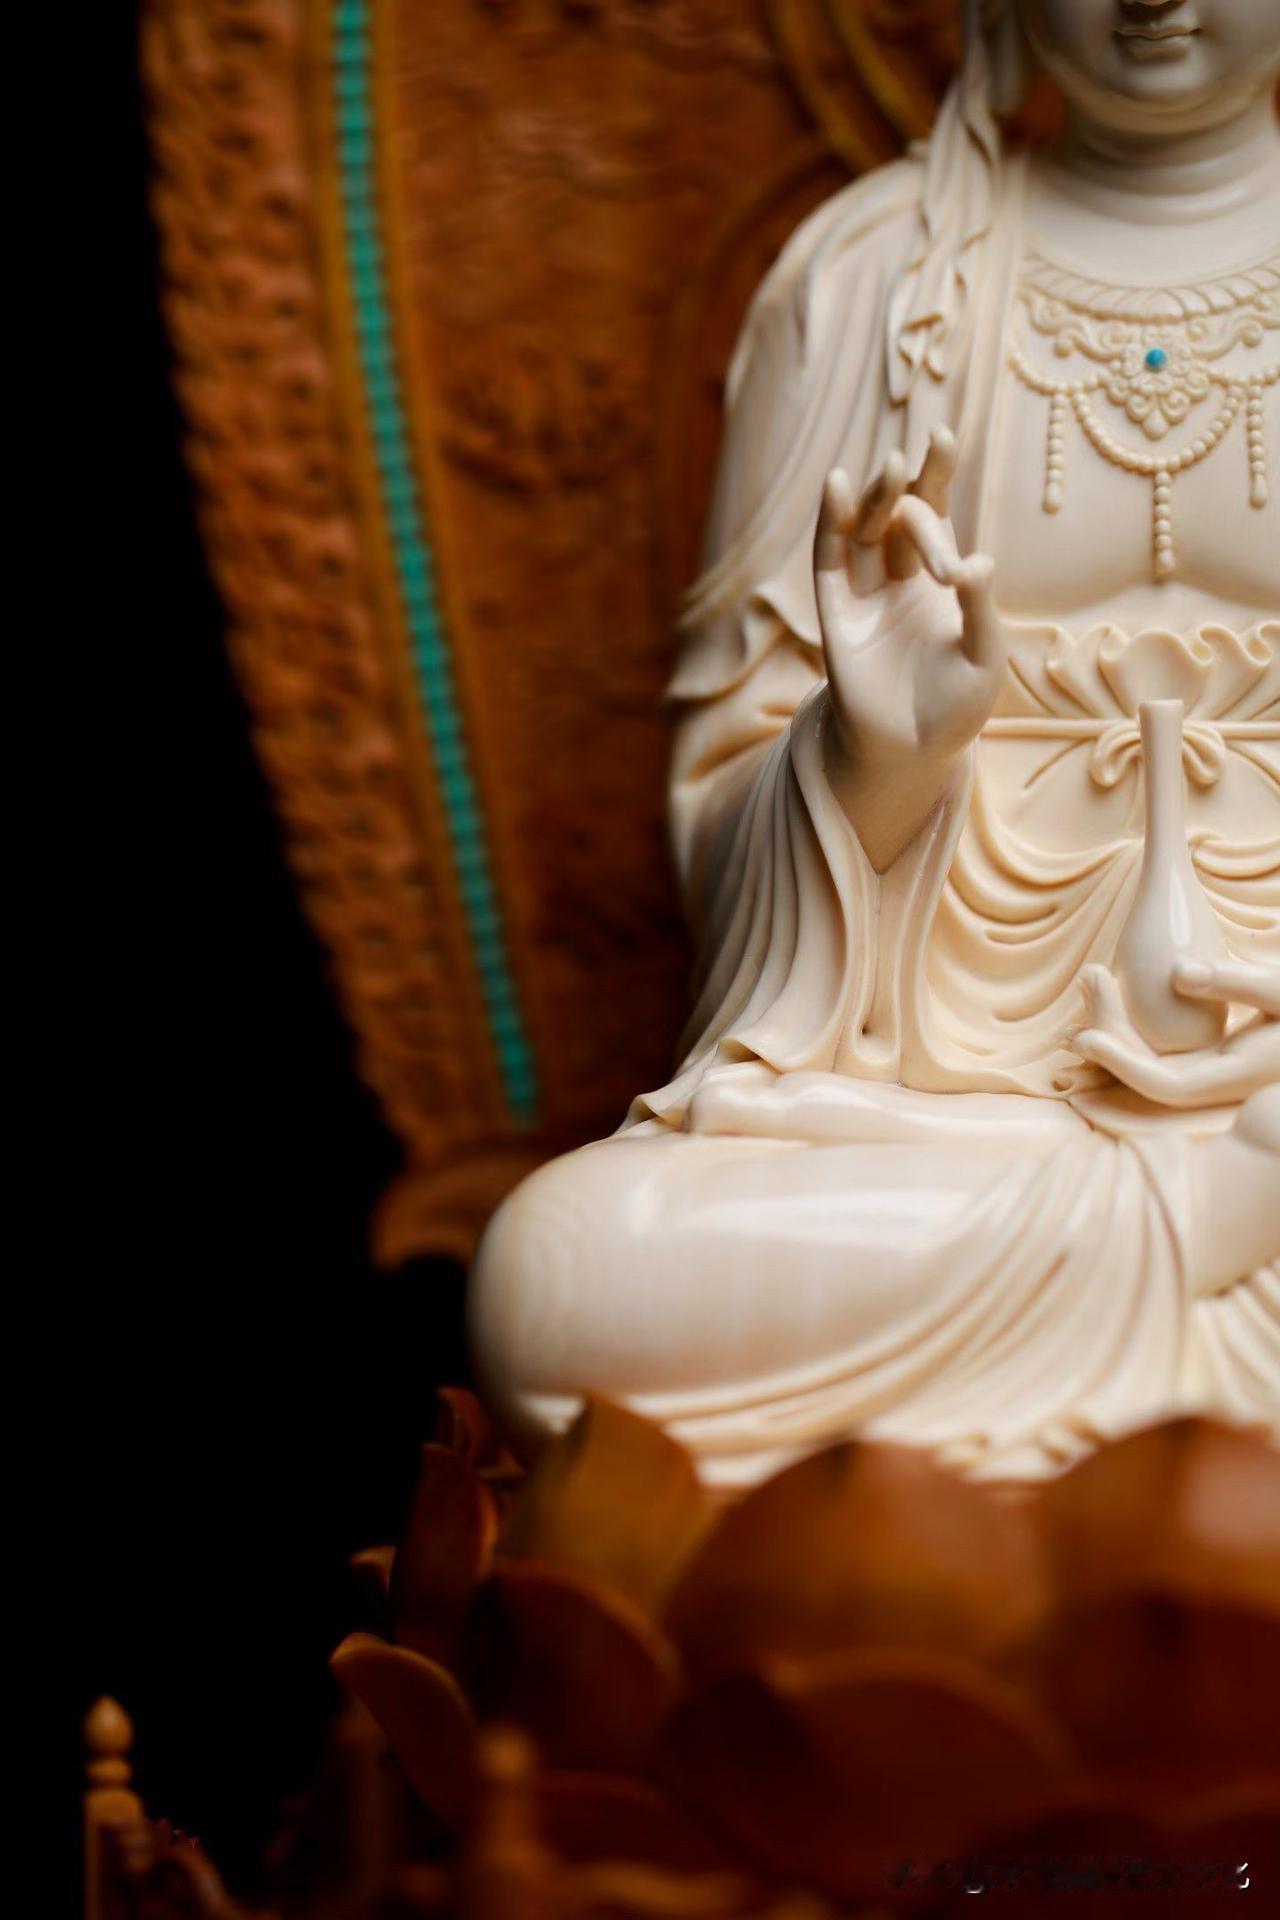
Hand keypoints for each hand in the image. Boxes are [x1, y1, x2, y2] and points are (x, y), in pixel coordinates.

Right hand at [814, 430, 1004, 869]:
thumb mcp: (983, 656)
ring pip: (863, 531)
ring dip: (872, 498)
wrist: (911, 754)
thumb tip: (977, 561)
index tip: (943, 436)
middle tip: (915, 462)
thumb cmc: (956, 709)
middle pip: (899, 516)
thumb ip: (979, 609)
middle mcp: (899, 579)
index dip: (937, 475)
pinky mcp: (836, 616)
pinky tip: (835, 487)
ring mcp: (865, 596)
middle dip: (910, 491)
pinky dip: (830, 525)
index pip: (936, 514)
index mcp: (940, 580)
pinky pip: (830, 563)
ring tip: (889, 469)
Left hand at [1065, 962, 1279, 1109]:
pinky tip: (1113, 994)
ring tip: (1091, 980)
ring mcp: (1218, 1068)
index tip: (1087, 1036)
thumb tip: (1178, 974)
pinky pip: (1162, 1048)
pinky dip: (1133, 1026)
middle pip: (1150, 1073)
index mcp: (1241, 1074)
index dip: (1123, 1066)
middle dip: (1111, 1033)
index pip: (1168, 1086)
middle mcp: (1224, 1080)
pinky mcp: (1214, 1053)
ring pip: (1152, 1059)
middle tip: (1087, 981)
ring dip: (1117, 1025)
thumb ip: (1237, 983)